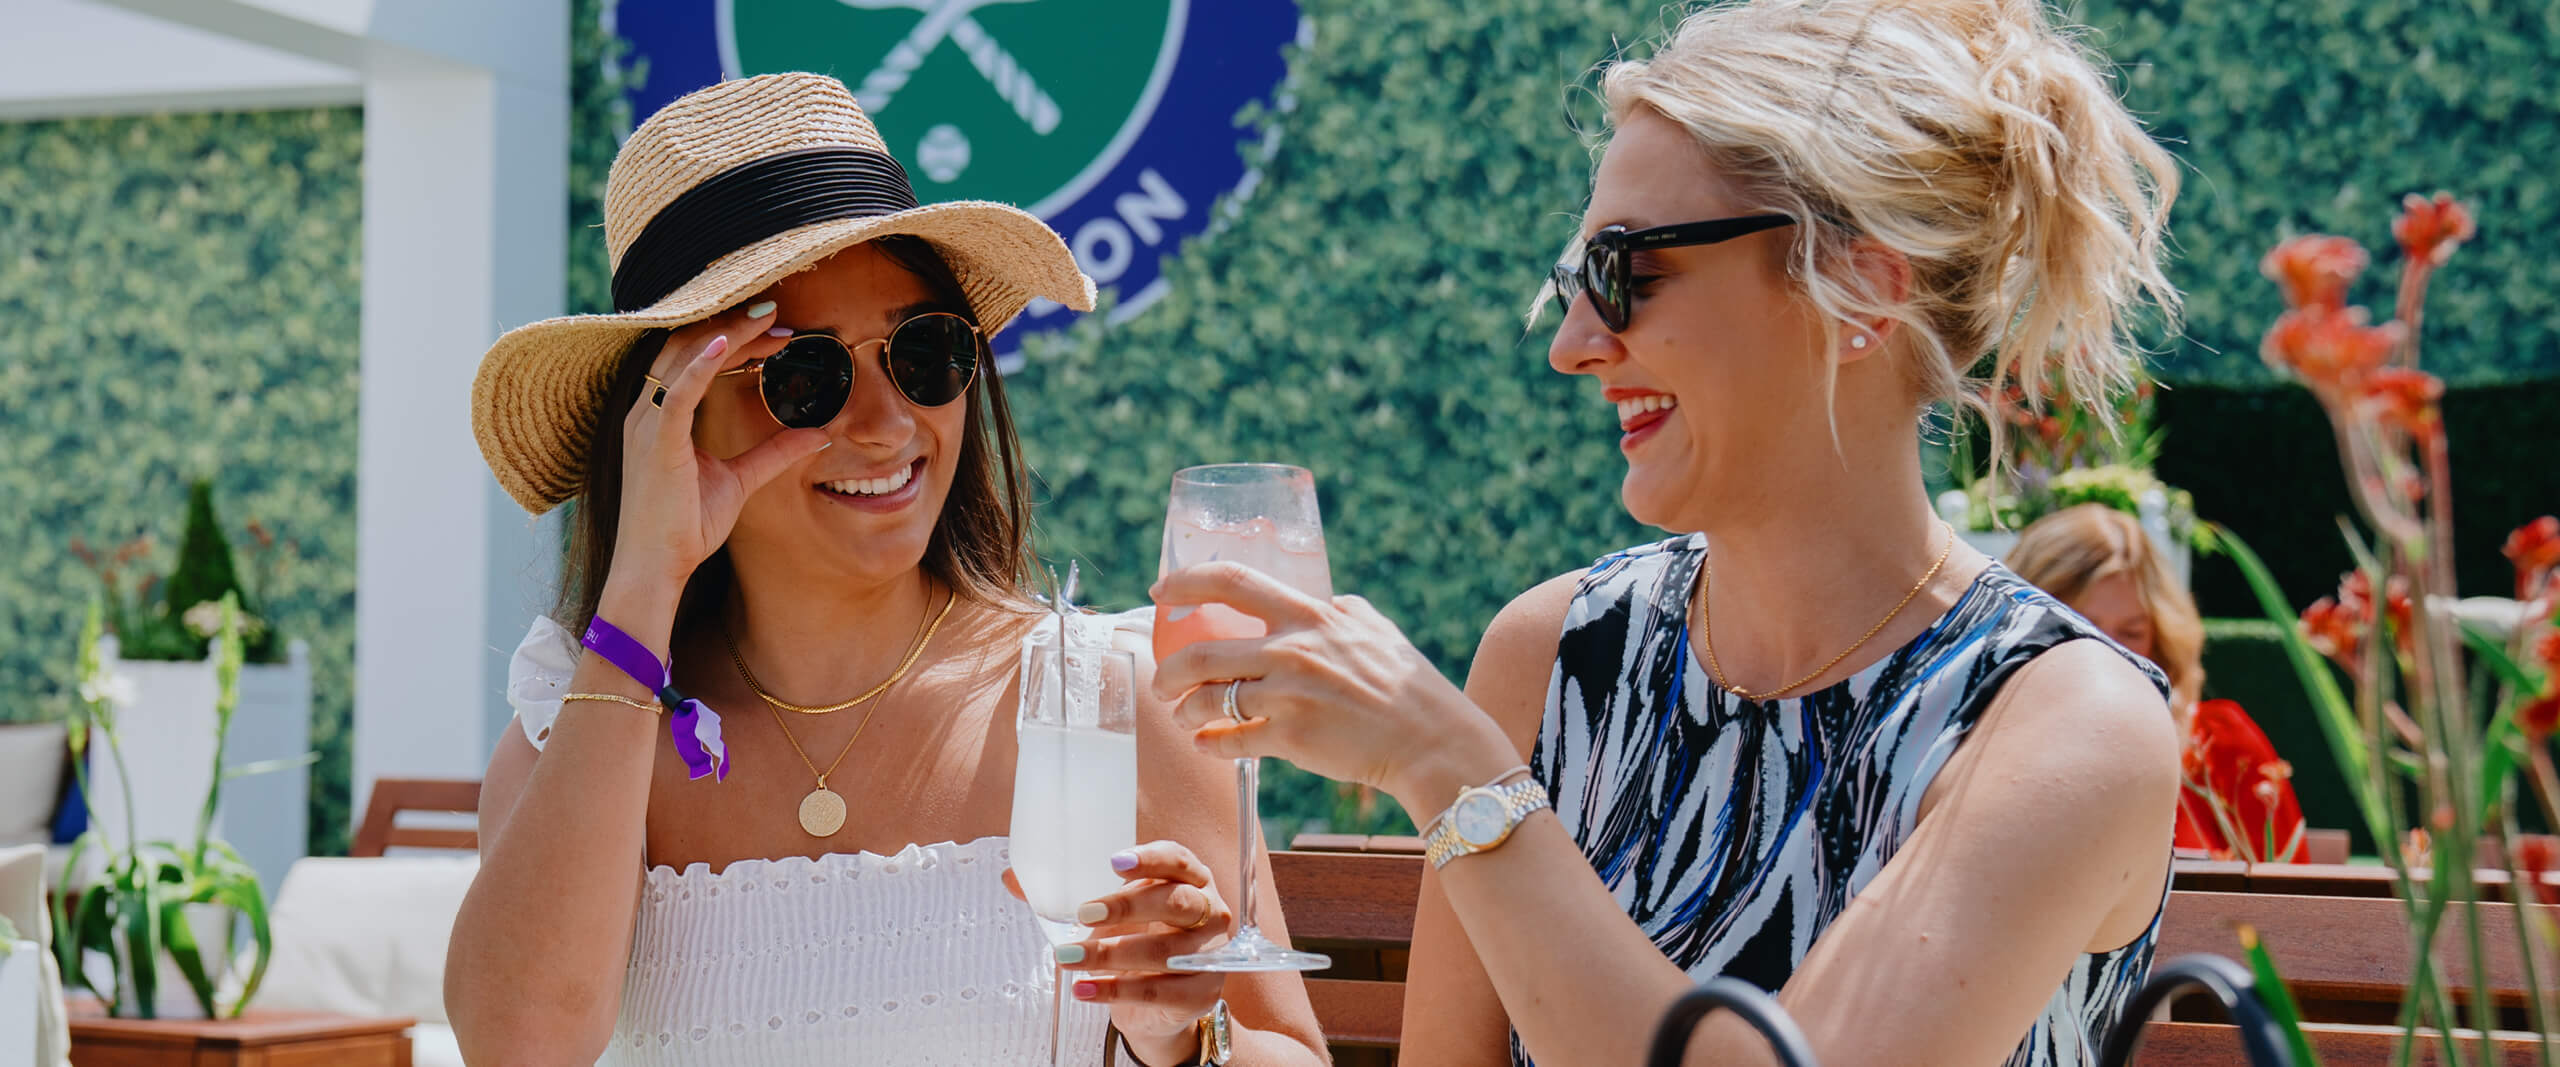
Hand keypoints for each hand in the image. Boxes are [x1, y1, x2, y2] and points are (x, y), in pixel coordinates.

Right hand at [605, 304, 829, 597]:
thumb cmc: (685, 527)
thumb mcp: (740, 481)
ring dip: (728, 334)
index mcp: (661, 415)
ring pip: (685, 358)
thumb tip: (817, 434)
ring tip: (768, 318)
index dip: (737, 340)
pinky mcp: (656, 445)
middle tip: (780, 315)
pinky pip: (676, 394)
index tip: (779, 333)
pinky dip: (701, 366)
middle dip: (735, 326)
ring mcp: (648, 425)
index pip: (697, 357)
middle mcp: (648, 411)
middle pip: (690, 347)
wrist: (654, 569)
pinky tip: (728, 345)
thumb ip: (774, 454)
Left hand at [1006, 841, 1234, 1050]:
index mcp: (1192, 880)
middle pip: (1175, 902)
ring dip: (1109, 954)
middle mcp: (1209, 912)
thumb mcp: (1108, 915)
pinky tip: (1084, 988)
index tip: (1113, 862)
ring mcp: (1210, 955)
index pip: (1178, 860)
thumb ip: (1065, 896)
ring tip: (1068, 957)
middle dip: (1126, 907)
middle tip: (1083, 913)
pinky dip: (1116, 990)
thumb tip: (1010, 879)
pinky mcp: (1201, 993)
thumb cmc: (1138, 940)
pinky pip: (1157, 991)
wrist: (1161, 1003)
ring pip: (1163, 952)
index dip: (1149, 859)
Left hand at [1149, 563, 1516, 815]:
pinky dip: (1211, 745)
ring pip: (1210, 700)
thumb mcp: (1376, 629)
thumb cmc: (1409, 687)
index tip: (1160, 590)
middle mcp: (1293, 650)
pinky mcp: (1291, 739)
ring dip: (1185, 711)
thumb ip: (1340, 611)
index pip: (1232, 581)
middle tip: (1163, 681)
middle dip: (1169, 670)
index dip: (1186, 582)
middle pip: (1203, 652)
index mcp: (1311, 615)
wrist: (1433, 742)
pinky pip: (1232, 742)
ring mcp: (1289, 696)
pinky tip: (1207, 745)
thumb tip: (1321, 600)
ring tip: (1183, 717)